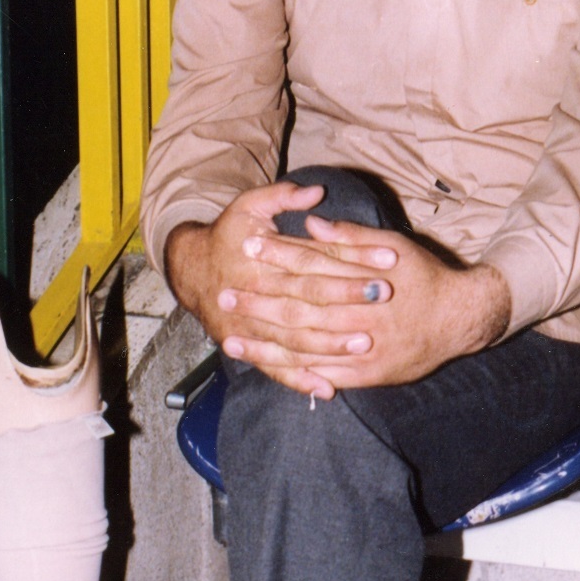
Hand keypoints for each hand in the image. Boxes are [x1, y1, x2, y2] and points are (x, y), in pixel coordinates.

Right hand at [163, 183, 405, 396]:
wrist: (190, 269)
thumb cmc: (228, 234)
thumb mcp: (249, 206)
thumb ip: (282, 197)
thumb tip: (317, 192)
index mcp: (261, 259)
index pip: (315, 259)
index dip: (353, 258)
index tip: (389, 258)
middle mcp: (257, 294)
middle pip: (308, 300)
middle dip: (348, 299)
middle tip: (385, 297)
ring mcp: (251, 326)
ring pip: (295, 339)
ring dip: (331, 343)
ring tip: (366, 343)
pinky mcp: (250, 348)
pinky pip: (276, 368)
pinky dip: (301, 380)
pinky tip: (328, 388)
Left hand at [214, 214, 511, 396]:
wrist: (462, 318)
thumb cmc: (425, 276)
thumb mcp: (393, 246)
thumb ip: (350, 237)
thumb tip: (310, 221)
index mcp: (363, 282)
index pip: (310, 266)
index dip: (276, 256)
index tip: (246, 248)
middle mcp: (360, 319)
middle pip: (299, 310)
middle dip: (258, 305)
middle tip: (223, 298)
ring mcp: (364, 352)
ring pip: (305, 349)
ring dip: (265, 345)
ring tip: (231, 340)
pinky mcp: (370, 375)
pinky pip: (327, 376)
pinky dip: (297, 374)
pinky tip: (270, 370)